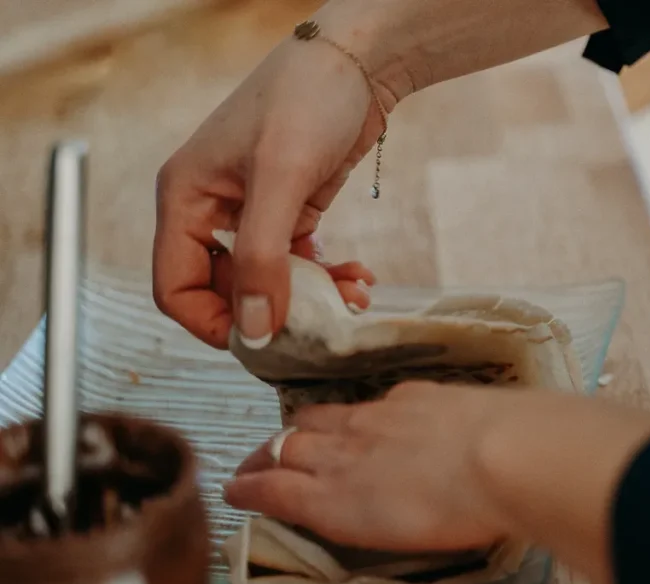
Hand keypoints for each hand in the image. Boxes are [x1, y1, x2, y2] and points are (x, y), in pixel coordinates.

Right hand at [152, 5, 395, 348]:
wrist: (359, 62)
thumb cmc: (307, 100)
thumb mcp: (281, 178)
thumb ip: (262, 257)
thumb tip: (254, 331)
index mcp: (185, 199)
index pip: (176, 288)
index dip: (214, 323)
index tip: (264, 342)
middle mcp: (211, 210)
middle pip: (225, 292)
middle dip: (272, 312)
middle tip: (320, 323)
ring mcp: (252, 213)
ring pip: (268, 282)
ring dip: (309, 298)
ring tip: (353, 296)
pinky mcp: (289, 212)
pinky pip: (298, 264)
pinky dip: (326, 278)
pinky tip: (357, 277)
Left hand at [223, 382, 649, 583]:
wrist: (507, 455)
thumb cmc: (525, 443)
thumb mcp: (512, 425)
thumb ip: (504, 428)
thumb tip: (529, 436)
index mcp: (420, 404)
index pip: (368, 411)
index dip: (346, 423)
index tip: (340, 431)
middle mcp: (376, 421)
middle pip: (320, 422)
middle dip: (295, 434)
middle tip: (276, 446)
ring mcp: (351, 454)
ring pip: (290, 449)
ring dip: (266, 459)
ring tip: (249, 471)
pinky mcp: (332, 494)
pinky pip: (276, 488)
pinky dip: (251, 488)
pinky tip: (236, 493)